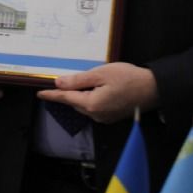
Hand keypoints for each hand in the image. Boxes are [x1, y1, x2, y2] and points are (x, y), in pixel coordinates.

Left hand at [36, 62, 157, 123]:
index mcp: (91, 104)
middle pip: (75, 103)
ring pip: (84, 106)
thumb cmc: (128, 78)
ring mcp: (104, 118)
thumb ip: (78, 80)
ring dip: (80, 96)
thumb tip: (59, 84)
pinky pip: (94, 108)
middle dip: (68, 93)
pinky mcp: (112, 117)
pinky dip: (90, 99)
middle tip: (63, 80)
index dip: (51, 95)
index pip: (65, 99)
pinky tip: (94, 89)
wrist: (153, 89)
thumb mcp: (101, 74)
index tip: (39, 94)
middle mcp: (95, 115)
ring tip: (82, 82)